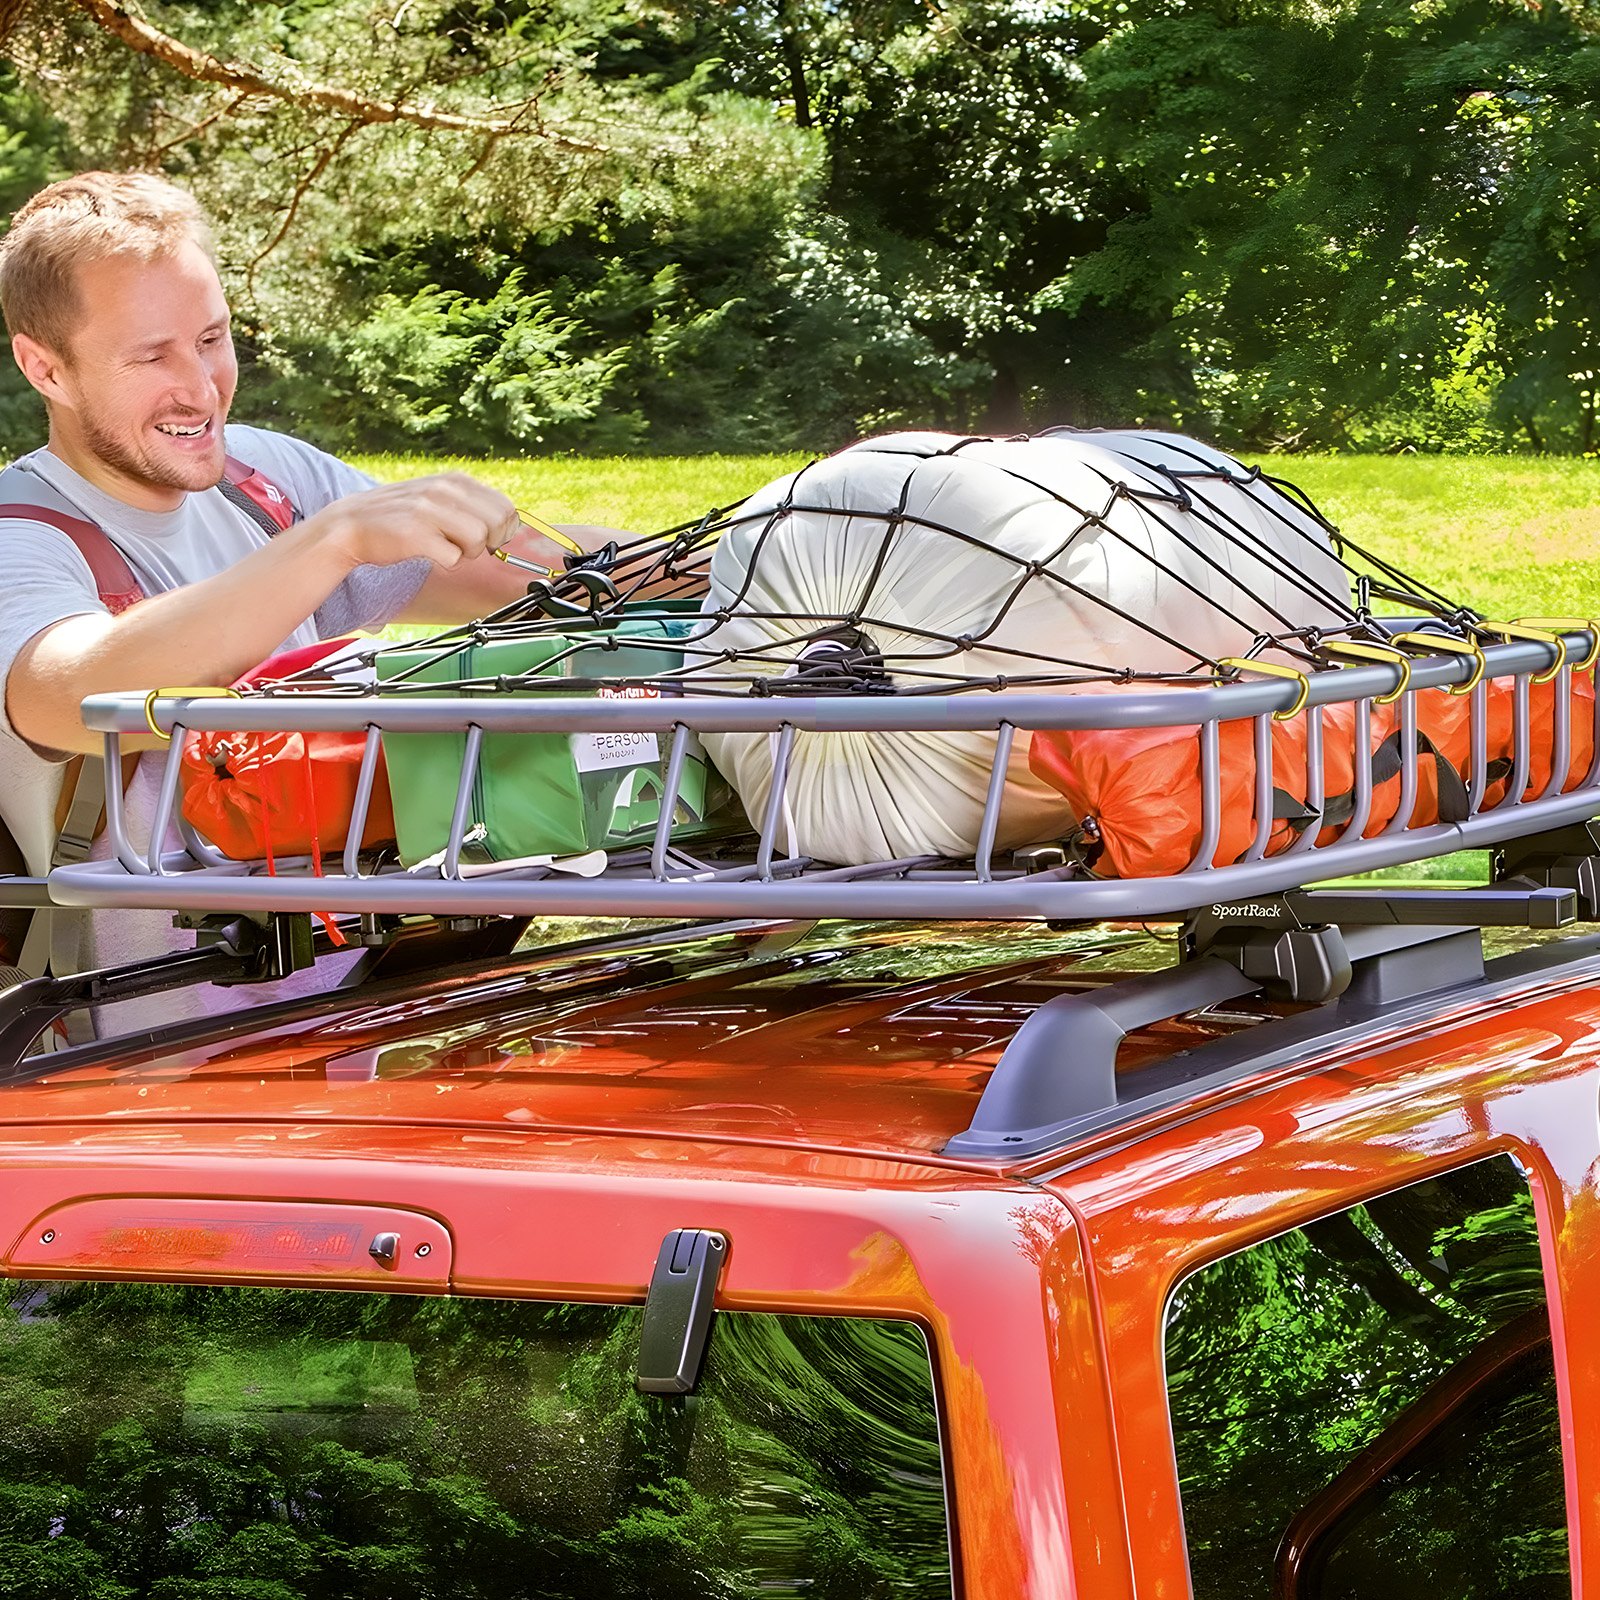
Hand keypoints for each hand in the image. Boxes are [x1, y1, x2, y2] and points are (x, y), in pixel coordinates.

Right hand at [310, 473, 519, 571]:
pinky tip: (428, 553)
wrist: (349, 526)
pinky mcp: (417, 534)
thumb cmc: (400, 518)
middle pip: (498, 524)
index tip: (486, 538)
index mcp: (454, 480)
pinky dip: (445, 563)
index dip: (502, 530)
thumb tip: (510, 525)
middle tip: (464, 545)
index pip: (505, 507)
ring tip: (443, 548)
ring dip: (466, 554)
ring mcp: (429, 510)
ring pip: (478, 541)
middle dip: (488, 542)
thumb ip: (470, 505)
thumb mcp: (437, 498)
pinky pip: (453, 558)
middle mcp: (444, 490)